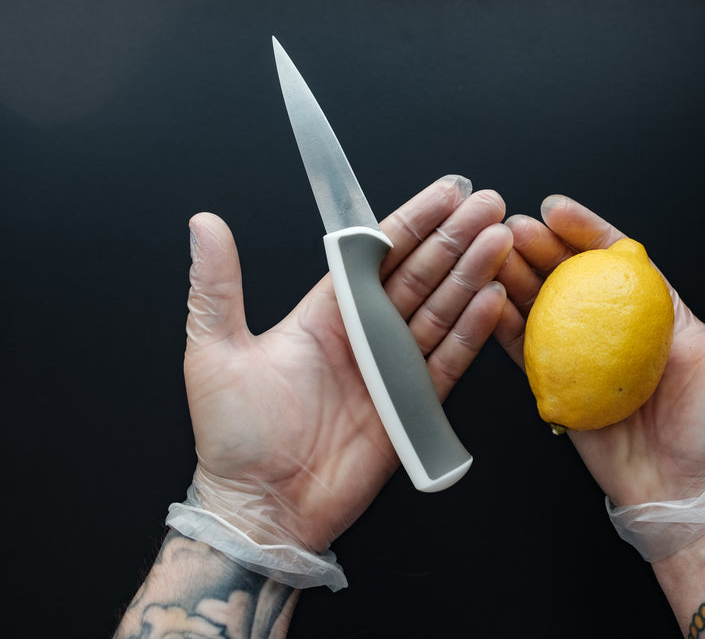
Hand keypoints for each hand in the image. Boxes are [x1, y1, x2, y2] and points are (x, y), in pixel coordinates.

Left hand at [183, 176, 511, 551]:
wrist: (261, 510)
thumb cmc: (233, 438)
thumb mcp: (213, 351)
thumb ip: (217, 285)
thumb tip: (204, 223)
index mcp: (323, 314)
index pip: (376, 254)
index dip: (412, 221)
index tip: (445, 193)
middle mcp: (363, 336)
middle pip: (418, 274)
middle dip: (454, 238)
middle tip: (488, 204)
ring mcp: (390, 370)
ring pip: (439, 310)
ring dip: (471, 274)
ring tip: (500, 241)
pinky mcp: (412, 407)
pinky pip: (447, 362)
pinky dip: (471, 332)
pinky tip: (492, 300)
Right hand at [495, 196, 704, 505]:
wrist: (700, 495)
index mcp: (658, 315)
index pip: (616, 259)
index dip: (584, 231)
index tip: (556, 210)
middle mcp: (618, 334)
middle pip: (570, 278)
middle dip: (538, 247)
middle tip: (512, 226)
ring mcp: (586, 363)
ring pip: (541, 310)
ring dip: (514, 278)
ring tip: (491, 252)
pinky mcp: (561, 394)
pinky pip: (525, 356)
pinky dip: (502, 328)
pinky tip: (486, 301)